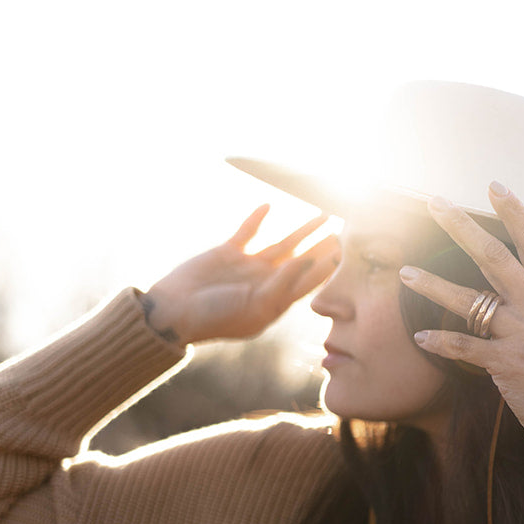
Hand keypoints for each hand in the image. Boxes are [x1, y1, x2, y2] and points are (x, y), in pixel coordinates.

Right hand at [143, 204, 340, 344]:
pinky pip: (247, 232)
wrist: (174, 312)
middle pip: (302, 260)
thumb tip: (306, 262)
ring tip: (322, 213)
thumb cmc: (215, 318)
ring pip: (282, 244)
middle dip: (323, 245)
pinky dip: (257, 219)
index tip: (350, 251)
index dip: (329, 266)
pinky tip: (270, 205)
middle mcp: (266, 282)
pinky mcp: (228, 253)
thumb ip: (281, 285)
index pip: (309, 281)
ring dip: (302, 229)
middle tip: (347, 227)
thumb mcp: (253, 306)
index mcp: (275, 301)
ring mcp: (248, 267)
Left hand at [400, 186, 523, 482]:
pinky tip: (420, 338)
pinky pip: (464, 347)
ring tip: (405, 272)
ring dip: (432, 285)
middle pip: (495, 257)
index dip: (515, 212)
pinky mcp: (509, 365)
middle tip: (434, 202)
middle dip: (461, 226)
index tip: (495, 185)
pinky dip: (440, 342)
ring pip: (469, 300)